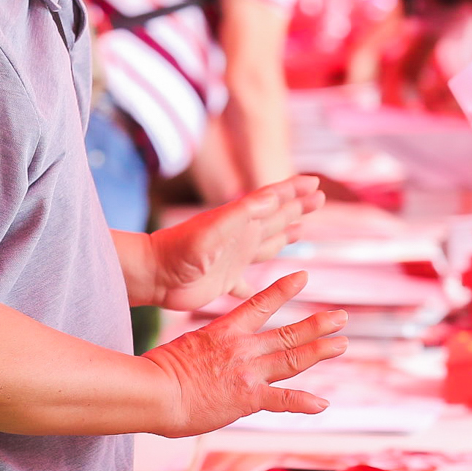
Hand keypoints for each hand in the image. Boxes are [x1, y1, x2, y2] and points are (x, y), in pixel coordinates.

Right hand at [143, 270, 348, 435]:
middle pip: (289, 333)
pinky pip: (283, 400)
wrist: (154, 391)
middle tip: (341, 317)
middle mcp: (243, 348)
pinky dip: (305, 402)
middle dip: (318, 324)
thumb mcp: (185, 346)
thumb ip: (204, 346)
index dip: (283, 289)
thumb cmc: (157, 371)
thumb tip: (205, 350)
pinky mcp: (248, 398)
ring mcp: (248, 372)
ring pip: (294, 359)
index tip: (303, 277)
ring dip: (321, 350)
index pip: (260, 303)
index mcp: (225, 331)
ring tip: (342, 343)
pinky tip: (323, 404)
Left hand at [144, 175, 324, 310]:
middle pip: (276, 219)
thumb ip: (243, 213)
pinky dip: (256, 285)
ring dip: (283, 237)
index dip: (294, 191)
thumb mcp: (213, 229)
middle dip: (297, 208)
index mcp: (242, 222)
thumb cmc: (179, 251)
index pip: (273, 200)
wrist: (152, 276)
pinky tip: (260, 288)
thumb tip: (274, 196)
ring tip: (299, 230)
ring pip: (266, 246)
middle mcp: (241, 238)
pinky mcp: (223, 282)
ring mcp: (232, 259)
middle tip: (319, 198)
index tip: (315, 182)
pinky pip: (246, 283)